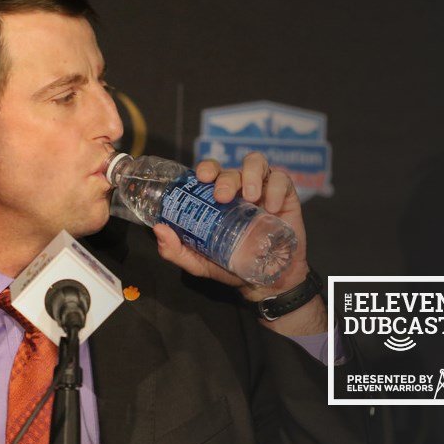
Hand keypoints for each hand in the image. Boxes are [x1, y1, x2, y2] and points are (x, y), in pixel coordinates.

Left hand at [152, 152, 309, 298]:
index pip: (209, 172)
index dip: (205, 168)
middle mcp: (238, 188)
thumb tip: (158, 229)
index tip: (201, 177)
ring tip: (250, 198)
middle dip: (225, 178)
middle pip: (229, 169)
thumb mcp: (199, 262)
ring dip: (250, 175)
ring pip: (255, 162)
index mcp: (216, 198)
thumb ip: (176, 250)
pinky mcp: (285, 195)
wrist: (266, 281)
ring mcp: (262, 189)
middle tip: (222, 196)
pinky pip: (281, 179)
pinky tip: (272, 208)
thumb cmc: (231, 265)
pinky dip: (275, 188)